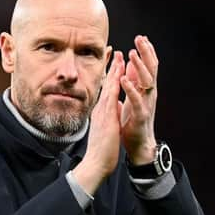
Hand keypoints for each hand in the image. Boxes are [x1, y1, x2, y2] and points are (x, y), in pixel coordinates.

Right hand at [72, 51, 124, 194]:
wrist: (96, 163)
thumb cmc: (101, 150)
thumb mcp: (104, 129)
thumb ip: (106, 119)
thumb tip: (108, 113)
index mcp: (102, 112)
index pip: (107, 90)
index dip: (111, 76)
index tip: (115, 63)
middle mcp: (101, 109)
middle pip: (107, 84)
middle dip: (112, 67)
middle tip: (114, 51)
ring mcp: (103, 112)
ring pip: (109, 87)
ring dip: (114, 70)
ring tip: (119, 55)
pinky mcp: (107, 117)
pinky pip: (112, 97)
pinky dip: (115, 85)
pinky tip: (118, 74)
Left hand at [120, 35, 158, 164]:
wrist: (139, 146)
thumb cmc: (134, 122)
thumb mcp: (133, 97)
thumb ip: (133, 82)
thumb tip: (131, 65)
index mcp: (145, 90)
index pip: (148, 67)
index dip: (146, 52)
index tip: (141, 37)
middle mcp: (149, 95)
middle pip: (151, 70)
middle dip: (146, 53)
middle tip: (140, 38)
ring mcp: (146, 104)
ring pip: (147, 82)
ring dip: (140, 67)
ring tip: (133, 54)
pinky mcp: (141, 116)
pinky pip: (137, 100)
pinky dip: (131, 89)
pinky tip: (125, 79)